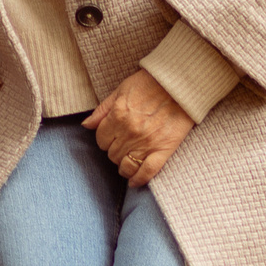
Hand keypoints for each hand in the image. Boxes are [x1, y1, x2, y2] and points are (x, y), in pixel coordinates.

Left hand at [83, 69, 194, 188]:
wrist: (179, 84)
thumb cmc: (149, 83)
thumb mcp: (121, 90)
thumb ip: (102, 110)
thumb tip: (86, 125)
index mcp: (118, 117)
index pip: (101, 140)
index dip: (105, 140)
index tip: (112, 138)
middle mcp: (129, 132)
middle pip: (112, 155)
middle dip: (115, 152)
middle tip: (123, 146)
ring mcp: (146, 143)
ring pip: (126, 166)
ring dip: (124, 166)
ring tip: (128, 162)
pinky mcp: (163, 149)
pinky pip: (147, 172)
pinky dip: (139, 179)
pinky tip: (135, 182)